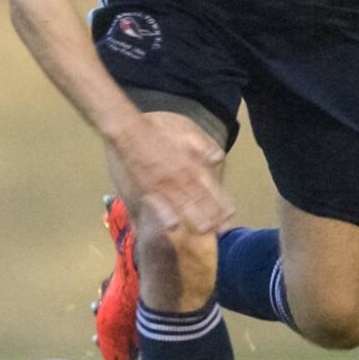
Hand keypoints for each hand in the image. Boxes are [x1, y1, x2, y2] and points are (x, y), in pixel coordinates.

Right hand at [112, 115, 232, 234]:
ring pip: (183, 206)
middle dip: (212, 216)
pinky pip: (158, 207)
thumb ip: (203, 145)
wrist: (128, 129)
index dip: (222, 202)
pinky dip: (166, 217)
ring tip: (204, 231)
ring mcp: (163, 185)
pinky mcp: (147, 189)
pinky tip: (172, 227)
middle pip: (200, 201)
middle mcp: (180, 177)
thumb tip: (218, 158)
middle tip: (221, 230)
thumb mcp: (186, 129)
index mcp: (191, 163)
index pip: (211, 187)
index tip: (230, 215)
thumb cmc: (158, 128)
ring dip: (195, 219)